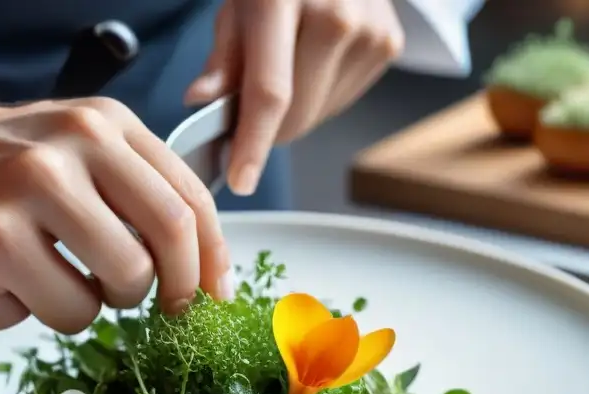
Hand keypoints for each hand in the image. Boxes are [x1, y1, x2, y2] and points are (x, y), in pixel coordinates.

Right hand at [0, 71, 231, 333]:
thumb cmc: (12, 163)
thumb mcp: (87, 146)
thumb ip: (148, 191)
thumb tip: (211, 272)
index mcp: (102, 127)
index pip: (187, 205)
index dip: (211, 264)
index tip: (212, 297)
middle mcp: (60, 158)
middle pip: (156, 256)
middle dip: (162, 294)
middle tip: (141, 298)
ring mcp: (14, 206)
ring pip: (102, 299)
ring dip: (92, 306)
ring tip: (59, 278)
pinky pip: (45, 315)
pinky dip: (35, 312)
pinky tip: (8, 279)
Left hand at [185, 0, 404, 194]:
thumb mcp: (238, 5)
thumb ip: (222, 58)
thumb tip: (200, 100)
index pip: (269, 92)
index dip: (253, 144)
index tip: (241, 181)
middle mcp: (333, 14)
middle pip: (296, 114)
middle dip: (267, 128)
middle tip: (250, 104)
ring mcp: (368, 30)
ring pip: (319, 115)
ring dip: (295, 112)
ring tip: (289, 65)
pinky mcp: (388, 43)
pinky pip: (343, 100)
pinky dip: (321, 96)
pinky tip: (315, 60)